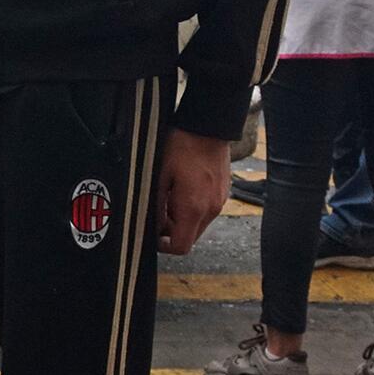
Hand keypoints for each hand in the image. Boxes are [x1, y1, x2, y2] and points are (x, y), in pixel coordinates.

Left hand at [154, 127, 229, 254]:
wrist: (208, 127)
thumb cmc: (182, 146)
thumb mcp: (158, 175)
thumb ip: (155, 204)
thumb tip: (150, 224)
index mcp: (193, 208)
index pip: (181, 247)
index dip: (162, 246)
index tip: (151, 235)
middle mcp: (210, 209)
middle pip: (190, 237)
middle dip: (171, 231)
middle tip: (156, 212)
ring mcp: (219, 201)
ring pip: (198, 224)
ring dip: (181, 219)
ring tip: (167, 197)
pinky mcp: (223, 193)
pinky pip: (205, 210)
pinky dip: (192, 208)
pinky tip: (180, 189)